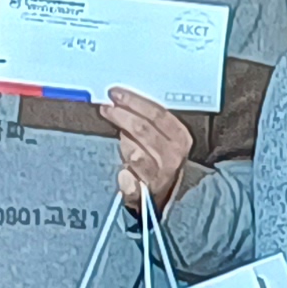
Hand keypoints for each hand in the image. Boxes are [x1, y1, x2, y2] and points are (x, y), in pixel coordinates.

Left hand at [102, 87, 193, 210]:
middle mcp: (173, 156)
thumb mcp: (163, 136)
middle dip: (121, 115)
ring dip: (123, 143)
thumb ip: (148, 119)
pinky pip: (129, 182)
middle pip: (143, 129)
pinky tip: (123, 173)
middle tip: (106, 107)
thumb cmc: (160, 157)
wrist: (166, 193)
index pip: (157, 114)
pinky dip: (125, 178)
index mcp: (180, 137)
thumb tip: (122, 100)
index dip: (134, 101)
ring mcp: (160, 175)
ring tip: (119, 137)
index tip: (116, 93)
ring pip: (134, 152)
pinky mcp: (146, 193)